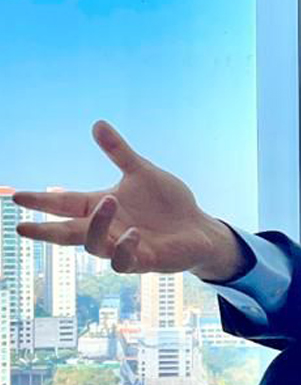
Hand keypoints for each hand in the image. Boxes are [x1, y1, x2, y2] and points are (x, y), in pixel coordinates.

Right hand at [12, 121, 247, 280]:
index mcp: (101, 207)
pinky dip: (125, 247)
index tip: (16, 196)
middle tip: (22, 229)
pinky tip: (134, 233)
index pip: (64, 203)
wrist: (199, 228)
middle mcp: (108, 230)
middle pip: (68, 234)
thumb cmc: (169, 204)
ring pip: (95, 246)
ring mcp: (124, 248)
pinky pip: (124, 261)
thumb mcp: (142, 172)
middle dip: (45, 232)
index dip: (41, 201)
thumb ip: (119, 152)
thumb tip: (97, 123)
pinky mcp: (144, 261)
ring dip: (97, 226)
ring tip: (107, 201)